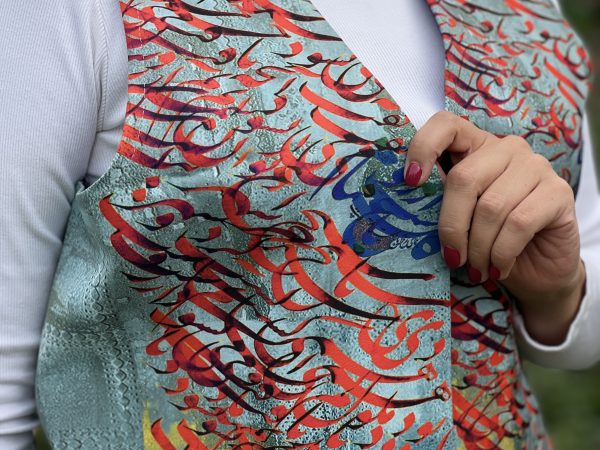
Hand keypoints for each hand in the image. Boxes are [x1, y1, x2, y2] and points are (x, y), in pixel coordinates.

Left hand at [404, 112, 585, 344]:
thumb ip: (438, 203)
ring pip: (491, 206)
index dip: (424, 147)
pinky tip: (497, 267)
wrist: (535, 270)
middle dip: (451, 226)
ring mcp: (535, 167)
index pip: (446, 125)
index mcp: (474, 147)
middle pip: (464, 178)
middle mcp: (506, 149)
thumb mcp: (457, 219)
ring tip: (475, 268)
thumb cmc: (486, 242)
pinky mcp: (558, 192)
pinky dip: (501, 253)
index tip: (410, 182)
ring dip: (477, 248)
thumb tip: (404, 208)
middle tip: (452, 257)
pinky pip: (518, 223)